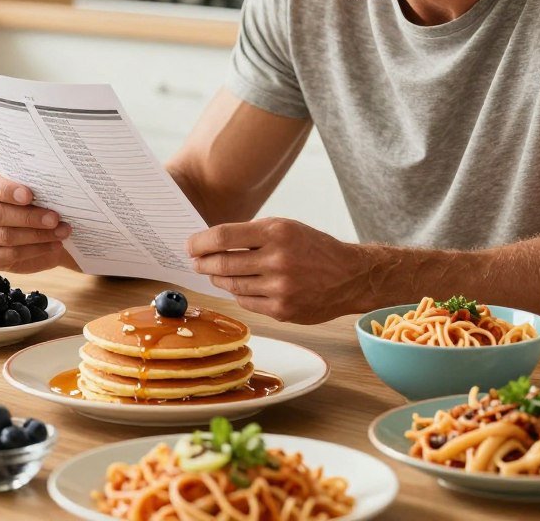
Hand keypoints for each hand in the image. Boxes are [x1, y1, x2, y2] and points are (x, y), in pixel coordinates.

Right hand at [0, 171, 75, 273]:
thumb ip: (33, 189)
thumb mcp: (31, 190)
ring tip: (61, 232)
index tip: (29, 195)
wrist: (36, 227)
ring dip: (37, 235)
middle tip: (54, 218)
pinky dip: (36, 249)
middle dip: (29, 217)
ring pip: (5, 236)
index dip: (6, 190)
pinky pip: (11, 254)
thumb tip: (51, 194)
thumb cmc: (32, 202)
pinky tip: (54, 245)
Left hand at [187, 217, 372, 323]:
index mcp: (277, 233)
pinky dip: (238, 293)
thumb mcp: (286, 228)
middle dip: (203, 262)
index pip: (224, 236)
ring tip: (215, 272)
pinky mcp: (282, 310)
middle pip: (223, 263)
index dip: (200, 242)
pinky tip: (239, 286)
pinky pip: (246, 302)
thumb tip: (213, 242)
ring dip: (218, 278)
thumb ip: (252, 234)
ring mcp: (280, 288)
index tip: (190, 245)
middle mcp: (278, 260)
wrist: (349, 276)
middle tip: (195, 261)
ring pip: (232, 285)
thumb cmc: (314, 248)